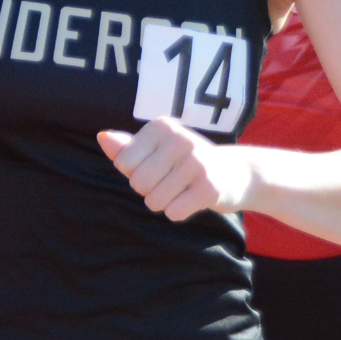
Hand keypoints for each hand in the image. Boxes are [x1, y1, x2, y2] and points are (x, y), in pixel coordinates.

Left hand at [99, 119, 251, 220]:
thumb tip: (102, 137)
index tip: (156, 166)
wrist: (237, 173)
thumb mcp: (155, 150)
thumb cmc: (184, 162)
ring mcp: (196, 162)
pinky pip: (173, 212)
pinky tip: (193, 199)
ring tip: (182, 189)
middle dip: (149, 190)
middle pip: (137, 183)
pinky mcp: (210, 187)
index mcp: (161, 127)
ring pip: (154, 201)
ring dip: (164, 203)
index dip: (135, 172)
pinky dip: (179, 212)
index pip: (123, 163)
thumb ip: (126, 147)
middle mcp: (179, 139)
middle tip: (170, 181)